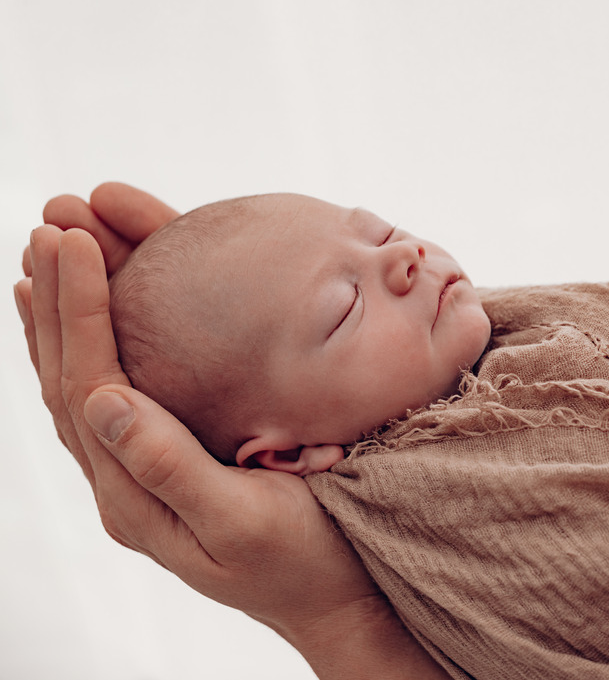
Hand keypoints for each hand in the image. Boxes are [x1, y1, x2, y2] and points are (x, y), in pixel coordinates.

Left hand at [15, 186, 447, 679]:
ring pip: (86, 384)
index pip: (90, 385)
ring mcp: (145, 475)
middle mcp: (126, 483)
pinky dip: (96, 348)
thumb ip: (170, 468)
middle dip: (59, 299)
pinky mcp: (172, 466)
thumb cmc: (307, 562)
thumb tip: (102, 403)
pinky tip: (94, 322)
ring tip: (52, 256)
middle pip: (72, 378)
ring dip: (65, 318)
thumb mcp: (242, 524)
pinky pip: (117, 396)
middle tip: (52, 225)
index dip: (79, 310)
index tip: (74, 241)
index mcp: (136, 494)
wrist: (337, 603)